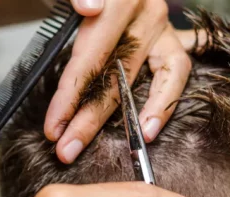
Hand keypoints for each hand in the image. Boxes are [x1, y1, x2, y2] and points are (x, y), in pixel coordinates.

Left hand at [44, 0, 193, 163]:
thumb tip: (90, 8)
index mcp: (118, 1)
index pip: (89, 58)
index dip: (69, 97)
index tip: (54, 127)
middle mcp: (144, 15)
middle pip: (114, 76)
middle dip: (89, 119)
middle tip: (68, 149)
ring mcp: (159, 29)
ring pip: (148, 80)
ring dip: (128, 118)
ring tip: (118, 147)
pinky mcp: (168, 41)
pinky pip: (175, 73)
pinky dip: (165, 101)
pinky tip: (149, 127)